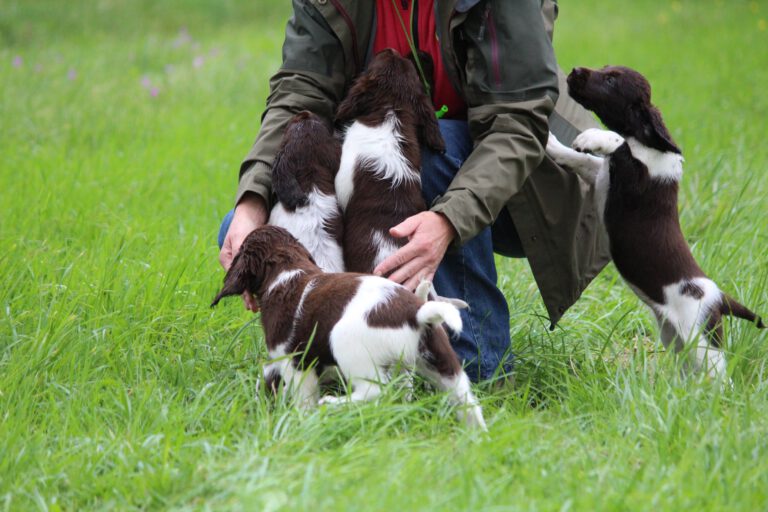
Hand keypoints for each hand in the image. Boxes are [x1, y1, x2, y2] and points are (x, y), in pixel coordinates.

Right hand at [218, 193, 268, 311]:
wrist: (254, 213)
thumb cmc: (244, 224)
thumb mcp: (239, 237)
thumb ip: (239, 251)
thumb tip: (242, 269)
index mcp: (226, 259)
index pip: (235, 280)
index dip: (243, 293)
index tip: (249, 303)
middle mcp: (235, 263)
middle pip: (242, 283)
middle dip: (249, 296)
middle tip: (255, 309)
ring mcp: (245, 263)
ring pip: (250, 280)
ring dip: (257, 291)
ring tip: (263, 303)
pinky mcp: (256, 261)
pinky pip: (258, 274)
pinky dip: (262, 281)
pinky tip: (269, 289)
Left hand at [373, 211, 455, 290]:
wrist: (448, 226)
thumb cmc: (429, 222)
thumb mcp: (417, 219)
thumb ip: (404, 227)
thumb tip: (392, 232)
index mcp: (419, 245)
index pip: (400, 257)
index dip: (388, 265)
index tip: (377, 271)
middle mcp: (425, 257)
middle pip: (407, 272)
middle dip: (393, 280)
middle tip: (382, 286)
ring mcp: (431, 264)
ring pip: (416, 280)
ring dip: (405, 288)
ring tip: (394, 295)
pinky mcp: (434, 269)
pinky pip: (426, 282)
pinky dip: (418, 290)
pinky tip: (410, 297)